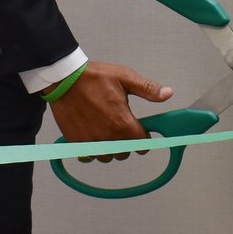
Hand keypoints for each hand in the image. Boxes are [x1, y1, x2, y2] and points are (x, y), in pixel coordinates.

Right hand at [45, 60, 172, 161]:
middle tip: (120, 127)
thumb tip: (168, 94)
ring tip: (106, 132)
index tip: (139, 130)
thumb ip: (147, 89)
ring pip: (107, 156)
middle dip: (126, 143)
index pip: (142, 143)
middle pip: (125, 153)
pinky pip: (89, 156)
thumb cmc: (94, 77)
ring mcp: (91, 141)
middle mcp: (108, 136)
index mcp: (123, 122)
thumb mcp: (125, 77)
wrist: (64, 79)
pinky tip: (92, 138)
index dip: (143, 137)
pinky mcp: (76, 142)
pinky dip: (92, 151)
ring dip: (110, 148)